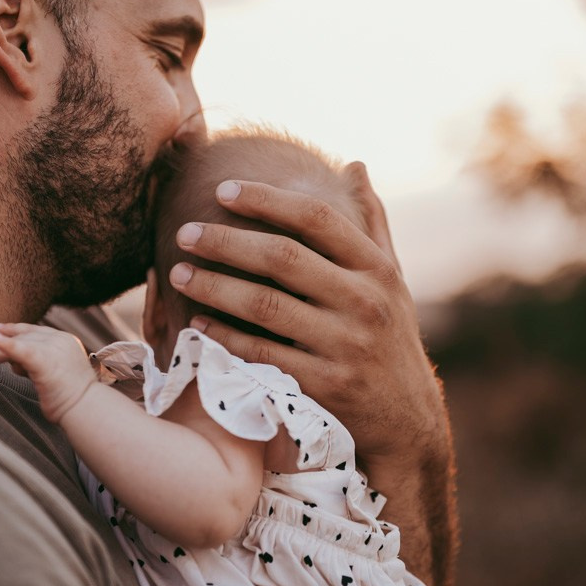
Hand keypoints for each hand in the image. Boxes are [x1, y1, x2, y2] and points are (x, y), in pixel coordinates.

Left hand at [0, 323, 95, 423]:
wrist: (86, 408)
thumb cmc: (73, 399)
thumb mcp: (59, 373)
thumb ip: (42, 362)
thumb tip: (16, 362)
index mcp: (66, 341)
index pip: (36, 332)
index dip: (16, 330)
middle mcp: (59, 340)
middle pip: (23, 336)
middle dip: (1, 340)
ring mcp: (52, 348)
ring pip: (16, 345)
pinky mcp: (42, 360)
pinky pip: (19, 349)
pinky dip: (5, 345)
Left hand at [169, 163, 447, 467]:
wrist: (407, 421)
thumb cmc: (389, 337)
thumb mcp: (392, 279)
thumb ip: (371, 222)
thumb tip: (354, 165)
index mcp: (377, 268)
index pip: (317, 218)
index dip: (267, 199)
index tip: (223, 189)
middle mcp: (365, 302)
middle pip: (283, 257)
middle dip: (226, 241)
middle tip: (185, 232)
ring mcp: (346, 345)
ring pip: (266, 306)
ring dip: (215, 287)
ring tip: (178, 273)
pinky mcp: (326, 385)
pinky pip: (263, 354)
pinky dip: (225, 337)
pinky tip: (197, 323)